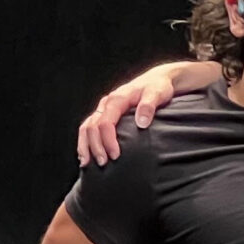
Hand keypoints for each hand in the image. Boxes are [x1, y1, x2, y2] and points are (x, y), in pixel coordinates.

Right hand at [78, 63, 194, 165]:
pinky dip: (85, 141)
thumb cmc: (158, 87)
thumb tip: (142, 123)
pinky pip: (89, 128)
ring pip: (86, 127)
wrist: (157, 80)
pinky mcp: (105, 114)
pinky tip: (86, 155)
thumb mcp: (157, 94)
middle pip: (92, 126)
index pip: (106, 122)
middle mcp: (106, 104)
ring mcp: (104, 109)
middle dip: (95, 146)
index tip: (115, 155)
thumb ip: (149, 106)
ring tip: (87, 163)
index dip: (108, 140)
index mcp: (117, 99)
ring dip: (85, 146)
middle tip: (103, 164)